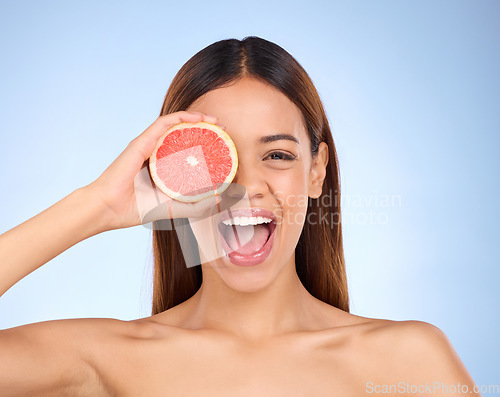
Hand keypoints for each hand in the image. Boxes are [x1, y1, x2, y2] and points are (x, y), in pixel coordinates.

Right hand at [84, 111, 227, 230]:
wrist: (109, 209)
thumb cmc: (136, 209)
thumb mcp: (174, 208)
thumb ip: (196, 205)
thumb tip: (219, 199)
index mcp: (163, 166)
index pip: (186, 149)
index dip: (205, 144)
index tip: (223, 146)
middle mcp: (156, 152)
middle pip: (183, 134)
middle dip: (206, 129)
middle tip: (224, 132)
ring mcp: (148, 145)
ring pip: (176, 124)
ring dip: (197, 118)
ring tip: (216, 121)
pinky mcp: (142, 141)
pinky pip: (164, 123)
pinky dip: (182, 117)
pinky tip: (199, 118)